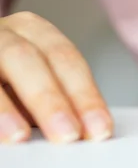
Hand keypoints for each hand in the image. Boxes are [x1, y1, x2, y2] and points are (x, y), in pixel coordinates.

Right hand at [0, 12, 111, 142]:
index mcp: (34, 31)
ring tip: (18, 136)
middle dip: (50, 100)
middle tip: (68, 135)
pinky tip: (1, 131)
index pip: (66, 60)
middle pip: (29, 60)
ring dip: (4, 106)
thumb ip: (56, 100)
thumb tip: (83, 131)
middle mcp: (4, 32)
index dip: (84, 95)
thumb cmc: (10, 81)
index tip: (99, 130)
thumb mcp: (36, 82)